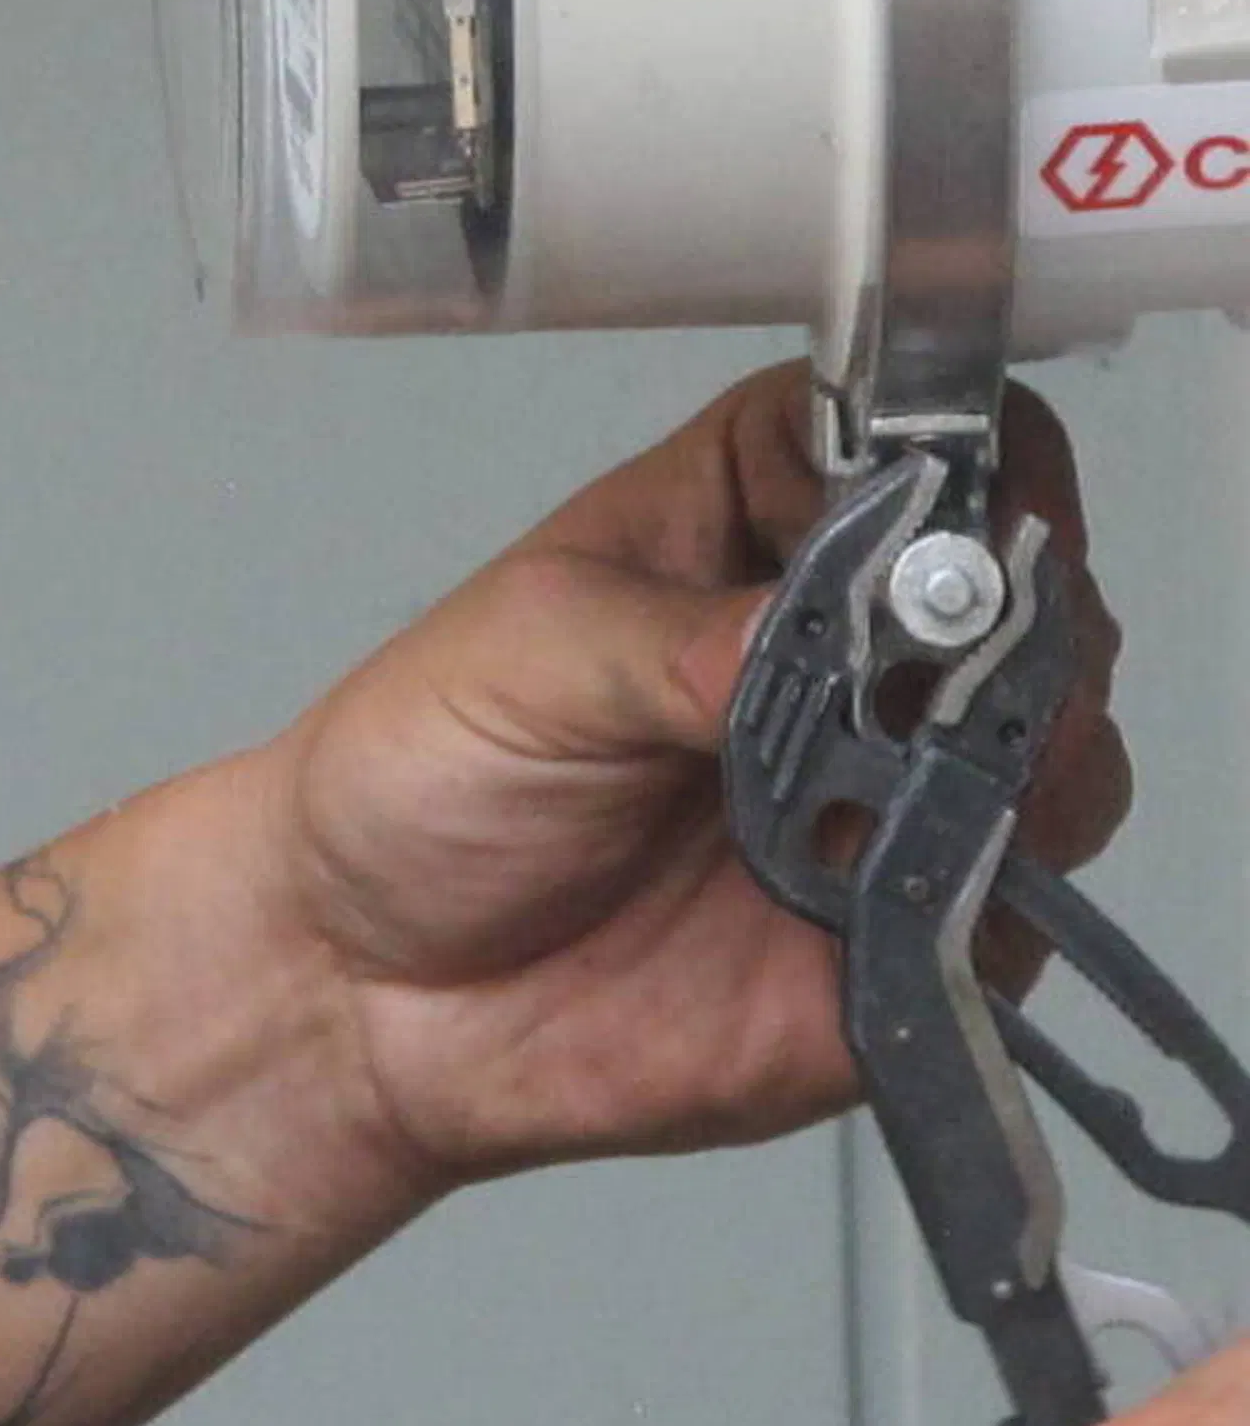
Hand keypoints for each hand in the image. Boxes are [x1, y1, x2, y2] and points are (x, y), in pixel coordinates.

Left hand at [246, 364, 1130, 1195]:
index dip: (964, 457)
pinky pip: (1020, 905)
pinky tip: (931, 885)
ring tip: (949, 776)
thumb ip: (677, 643)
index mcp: (736, 529)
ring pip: (1052, 742)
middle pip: (1012, 591)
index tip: (976, 513)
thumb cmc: (421, 773)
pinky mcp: (900, 933)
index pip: (899, 439)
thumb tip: (849, 629)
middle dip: (1018, 617)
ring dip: (1038, 750)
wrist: (373, 986)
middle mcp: (839, 649)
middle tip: (961, 666)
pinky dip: (1009, 889)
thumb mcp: (523, 661)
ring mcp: (881, 790)